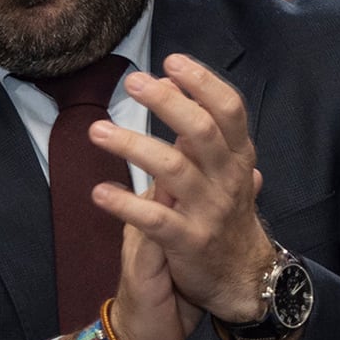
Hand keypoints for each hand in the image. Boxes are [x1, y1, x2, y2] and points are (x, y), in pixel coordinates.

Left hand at [89, 55, 269, 324]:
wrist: (243, 277)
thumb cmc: (228, 216)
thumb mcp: (230, 174)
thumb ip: (210, 138)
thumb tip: (185, 93)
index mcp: (238, 157)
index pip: (229, 110)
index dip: (203, 83)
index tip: (171, 62)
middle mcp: (228, 179)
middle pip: (201, 131)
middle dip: (168, 103)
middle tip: (134, 82)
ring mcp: (209, 210)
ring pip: (173, 170)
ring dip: (133, 145)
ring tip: (97, 131)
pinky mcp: (189, 241)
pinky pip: (156, 220)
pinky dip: (126, 204)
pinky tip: (99, 192)